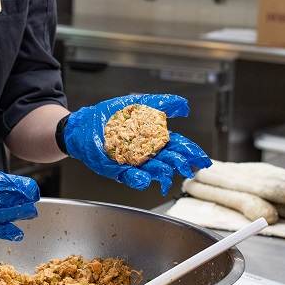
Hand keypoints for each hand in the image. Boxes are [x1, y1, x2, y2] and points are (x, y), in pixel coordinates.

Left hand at [61, 94, 212, 193]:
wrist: (83, 124)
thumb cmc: (110, 115)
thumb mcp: (138, 104)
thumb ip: (162, 104)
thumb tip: (185, 105)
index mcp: (154, 139)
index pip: (178, 146)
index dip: (191, 152)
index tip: (201, 158)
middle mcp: (147, 153)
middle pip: (169, 161)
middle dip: (180, 164)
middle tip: (188, 166)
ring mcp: (133, 163)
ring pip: (153, 171)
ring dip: (162, 173)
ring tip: (169, 172)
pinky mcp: (118, 170)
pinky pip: (131, 178)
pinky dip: (137, 179)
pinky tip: (143, 178)